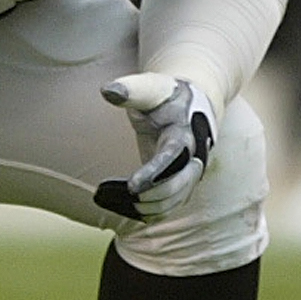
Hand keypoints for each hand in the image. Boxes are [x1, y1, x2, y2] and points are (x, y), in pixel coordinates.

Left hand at [96, 73, 219, 221]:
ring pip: (177, 199)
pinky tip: (128, 208)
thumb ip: (131, 89)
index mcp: (184, 132)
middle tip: (127, 196)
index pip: (171, 157)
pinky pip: (171, 204)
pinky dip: (153, 211)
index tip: (132, 187)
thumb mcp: (150, 88)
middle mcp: (193, 156)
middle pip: (180, 185)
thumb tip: (107, 91)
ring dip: (152, 207)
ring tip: (122, 203)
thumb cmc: (164, 96)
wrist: (190, 105)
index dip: (153, 174)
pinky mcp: (182, 182)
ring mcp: (190, 172)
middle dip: (154, 195)